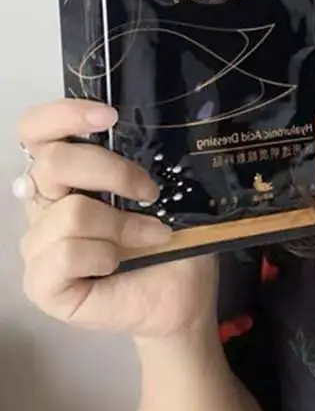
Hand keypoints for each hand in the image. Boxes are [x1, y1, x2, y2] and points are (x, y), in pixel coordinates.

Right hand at [17, 98, 218, 339]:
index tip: (109, 117)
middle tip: (150, 191)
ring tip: (152, 237)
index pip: (36, 131)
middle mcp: (45, 205)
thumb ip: (141, 161)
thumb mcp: (163, 190)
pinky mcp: (40, 285)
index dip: (63, 115)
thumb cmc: (173, 237)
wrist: (182, 294)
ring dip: (121, 225)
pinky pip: (62, 255)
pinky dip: (102, 255)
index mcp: (68, 175)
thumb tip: (147, 129)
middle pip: (52, 163)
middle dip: (111, 171)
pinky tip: (117, 266)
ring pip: (68, 213)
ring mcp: (38, 245)